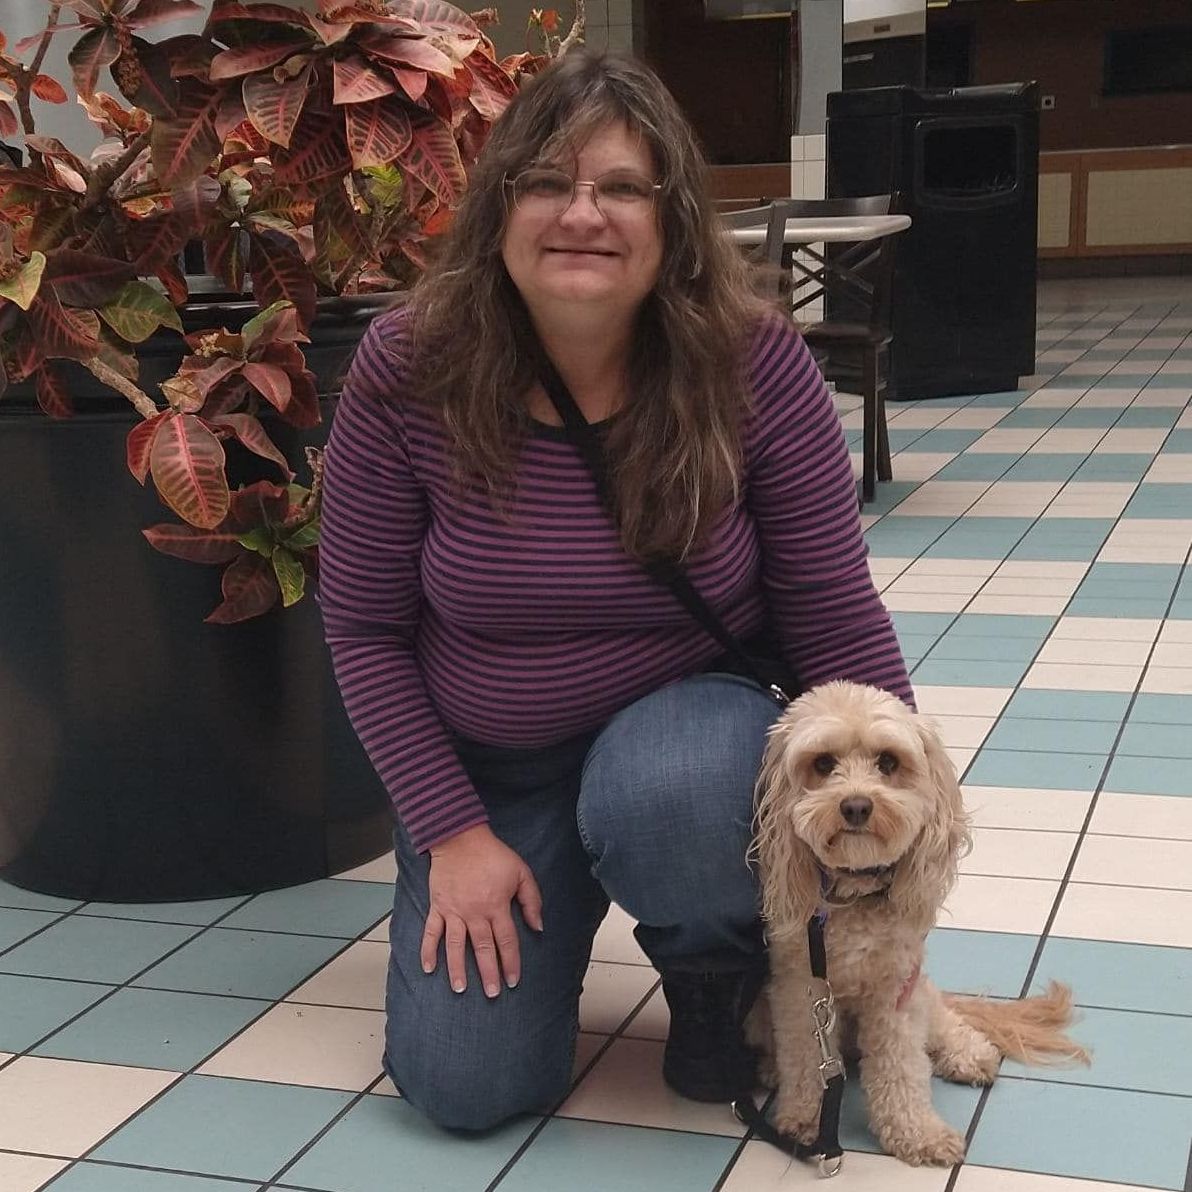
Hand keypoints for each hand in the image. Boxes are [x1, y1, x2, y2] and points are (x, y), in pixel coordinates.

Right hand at [421, 824, 542, 997]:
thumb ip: (531, 900)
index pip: (506, 941)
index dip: (510, 962)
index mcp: (496, 906)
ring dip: (457, 969)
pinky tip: (428, 968)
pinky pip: (431, 932)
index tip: (512, 981)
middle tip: (491, 994)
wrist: (461, 838)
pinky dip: (428, 950)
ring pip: (455, 946)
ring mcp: (454, 911)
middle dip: (488, 973)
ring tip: (459, 989)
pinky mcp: (438, 906)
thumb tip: (537, 927)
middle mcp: (474, 913)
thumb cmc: (493, 855)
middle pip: (482, 949)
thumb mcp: (521, 872)